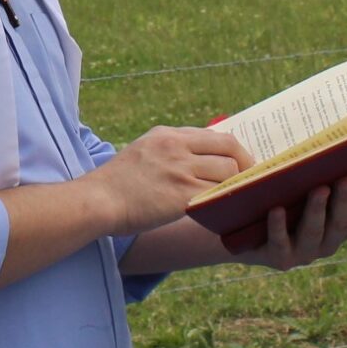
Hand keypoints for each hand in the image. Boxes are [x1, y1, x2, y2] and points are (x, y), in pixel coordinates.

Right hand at [95, 127, 251, 234]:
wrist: (97, 201)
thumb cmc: (117, 183)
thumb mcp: (143, 150)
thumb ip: (170, 149)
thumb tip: (200, 158)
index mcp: (168, 135)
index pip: (216, 136)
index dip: (235, 151)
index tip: (241, 164)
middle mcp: (176, 147)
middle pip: (229, 149)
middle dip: (245, 165)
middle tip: (249, 181)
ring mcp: (180, 171)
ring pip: (228, 173)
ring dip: (236, 186)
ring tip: (238, 198)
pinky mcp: (181, 195)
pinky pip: (217, 196)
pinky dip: (226, 203)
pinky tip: (227, 213)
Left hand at [236, 177, 346, 270]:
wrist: (241, 228)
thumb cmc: (279, 196)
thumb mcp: (301, 184)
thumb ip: (319, 172)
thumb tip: (335, 134)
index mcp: (339, 224)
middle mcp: (326, 242)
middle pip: (342, 224)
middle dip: (345, 201)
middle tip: (346, 179)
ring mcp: (303, 253)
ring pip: (314, 233)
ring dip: (318, 211)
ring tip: (318, 189)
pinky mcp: (278, 258)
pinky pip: (280, 243)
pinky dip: (279, 226)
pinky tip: (277, 209)